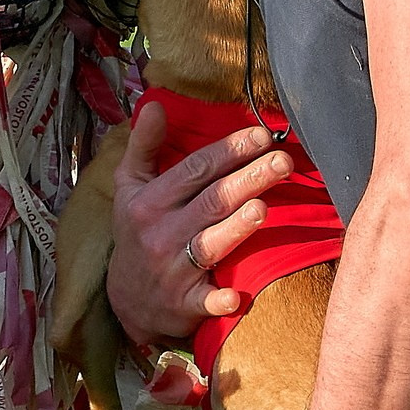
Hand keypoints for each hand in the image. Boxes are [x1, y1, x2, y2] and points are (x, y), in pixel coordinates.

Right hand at [105, 100, 301, 346]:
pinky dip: (218, 300)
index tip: (261, 135)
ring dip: (235, 228)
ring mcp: (172, 270)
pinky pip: (204, 302)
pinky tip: (236, 296)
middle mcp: (160, 233)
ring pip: (209, 245)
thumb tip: (156, 104)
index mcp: (149, 202)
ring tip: (263, 208)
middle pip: (210, 202)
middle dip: (247, 179)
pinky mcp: (185, 305)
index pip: (194, 171)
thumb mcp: (130, 187)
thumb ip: (144, 146)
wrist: (126, 300)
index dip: (228, 151)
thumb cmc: (137, 232)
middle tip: (283, 160)